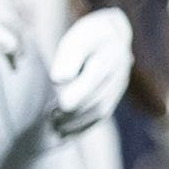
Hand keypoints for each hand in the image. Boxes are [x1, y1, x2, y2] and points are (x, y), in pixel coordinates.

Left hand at [49, 5, 134, 136]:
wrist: (112, 36)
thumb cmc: (87, 36)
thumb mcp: (77, 39)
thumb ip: (69, 57)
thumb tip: (59, 79)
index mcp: (109, 55)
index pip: (96, 76)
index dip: (79, 92)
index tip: (61, 103)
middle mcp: (118, 73)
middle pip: (97, 98)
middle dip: (73, 112)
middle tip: (50, 120)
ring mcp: (119, 87)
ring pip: (100, 110)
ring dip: (77, 123)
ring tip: (53, 127)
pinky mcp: (114, 96)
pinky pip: (102, 114)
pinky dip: (84, 126)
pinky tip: (65, 132)